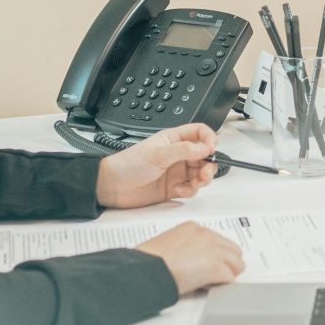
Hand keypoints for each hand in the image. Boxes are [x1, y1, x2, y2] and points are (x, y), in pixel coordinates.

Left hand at [95, 124, 218, 208]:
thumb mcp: (158, 153)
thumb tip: (205, 148)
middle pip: (205, 155)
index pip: (200, 133)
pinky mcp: (174, 188)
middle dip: (209, 163)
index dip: (209, 139)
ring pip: (201, 173)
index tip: (211, 149)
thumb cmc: (129, 164)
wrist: (113, 186)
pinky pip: (191, 189)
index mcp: (174, 139)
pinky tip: (180, 190)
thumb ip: (184, 150)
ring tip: (197, 182)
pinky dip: (190, 190)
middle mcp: (178, 154)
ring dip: (203, 179)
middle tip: (205, 171)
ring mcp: (177, 171)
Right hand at [135, 221, 244, 293]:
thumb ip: (187, 248)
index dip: (214, 256)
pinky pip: (230, 278)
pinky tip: (204, 286)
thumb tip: (195, 261)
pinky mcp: (216, 266)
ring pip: (237, 264)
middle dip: (225, 264)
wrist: (146, 270)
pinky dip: (220, 285)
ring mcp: (213, 249)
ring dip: (225, 274)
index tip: (205, 265)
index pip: (219, 241)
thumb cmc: (149, 261)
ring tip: (206, 281)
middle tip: (209, 276)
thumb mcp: (169, 246)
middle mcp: (206, 235)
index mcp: (194, 228)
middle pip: (233, 251)